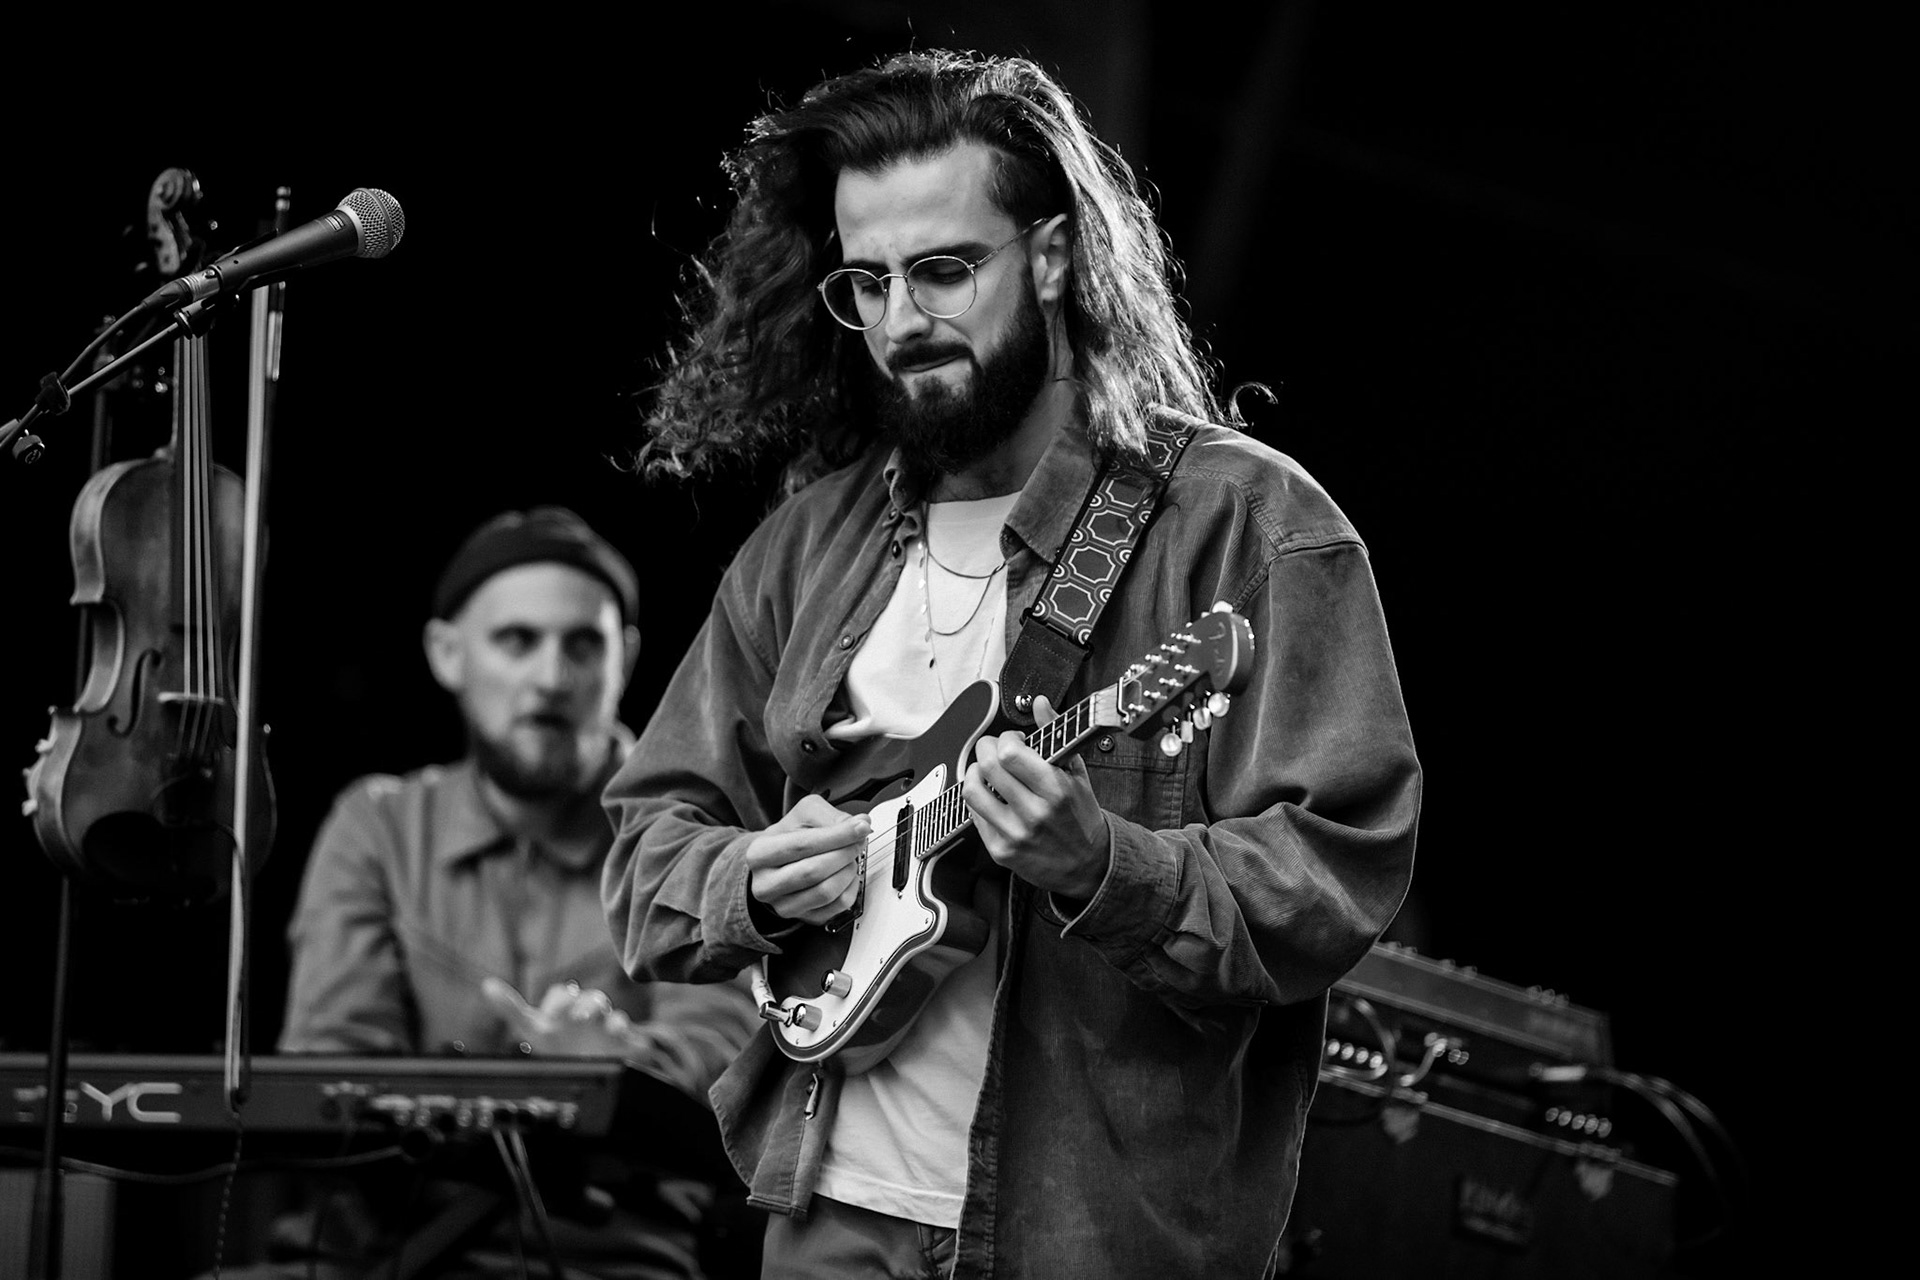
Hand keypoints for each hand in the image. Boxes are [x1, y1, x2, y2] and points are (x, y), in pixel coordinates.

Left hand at [480, 977, 665, 1060]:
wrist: (599, 1061)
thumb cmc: (563, 1042)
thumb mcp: (535, 1029)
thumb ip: (511, 1008)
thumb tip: (486, 985)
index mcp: (562, 1011)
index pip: (560, 995)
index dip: (556, 1002)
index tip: (550, 1015)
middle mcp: (582, 1013)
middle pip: (584, 996)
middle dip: (579, 1004)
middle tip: (570, 1016)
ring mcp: (603, 1023)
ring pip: (603, 1006)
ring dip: (594, 1009)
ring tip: (584, 1019)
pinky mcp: (621, 1036)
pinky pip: (624, 1025)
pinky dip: (619, 1027)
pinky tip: (613, 1032)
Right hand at [744, 794, 870, 925]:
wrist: (779, 862)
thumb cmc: (792, 836)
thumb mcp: (804, 814)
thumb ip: (830, 816)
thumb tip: (861, 824)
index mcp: (759, 854)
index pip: (802, 845)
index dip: (836, 836)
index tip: (862, 827)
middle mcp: (765, 885)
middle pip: (813, 871)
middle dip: (844, 853)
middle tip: (859, 841)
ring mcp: (783, 906)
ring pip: (826, 892)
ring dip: (848, 871)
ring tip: (850, 856)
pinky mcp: (803, 918)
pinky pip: (837, 906)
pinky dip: (851, 888)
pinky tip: (848, 874)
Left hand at [965, 696, 1109, 901]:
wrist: (1087, 866)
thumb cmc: (1081, 817)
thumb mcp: (1077, 774)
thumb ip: (1056, 735)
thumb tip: (1039, 703)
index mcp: (1056, 790)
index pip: (1010, 753)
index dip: (1006, 738)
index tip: (1015, 740)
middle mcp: (1034, 813)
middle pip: (988, 766)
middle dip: (986, 748)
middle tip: (996, 750)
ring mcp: (1014, 834)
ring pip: (972, 790)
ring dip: (975, 772)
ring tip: (988, 772)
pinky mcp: (1000, 851)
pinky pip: (973, 815)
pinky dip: (979, 799)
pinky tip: (992, 797)